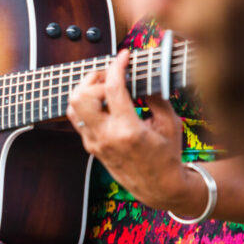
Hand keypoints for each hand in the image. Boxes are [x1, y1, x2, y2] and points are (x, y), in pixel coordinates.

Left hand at [66, 49, 196, 211]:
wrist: (158, 187)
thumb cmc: (167, 155)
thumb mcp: (170, 123)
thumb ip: (155, 97)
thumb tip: (143, 75)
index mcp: (128, 130)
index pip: (113, 89)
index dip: (117, 66)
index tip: (124, 55)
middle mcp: (106, 136)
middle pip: (80, 96)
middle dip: (94, 78)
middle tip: (111, 75)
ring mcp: (94, 143)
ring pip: (73, 106)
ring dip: (85, 90)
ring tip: (105, 87)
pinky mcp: (90, 146)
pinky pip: (76, 118)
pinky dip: (86, 104)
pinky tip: (102, 101)